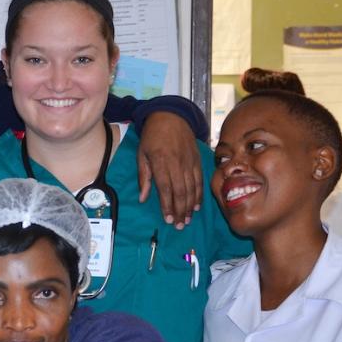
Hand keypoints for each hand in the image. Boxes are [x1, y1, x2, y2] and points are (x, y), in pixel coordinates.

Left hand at [136, 112, 201, 227]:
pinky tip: (197, 206)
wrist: (171, 116)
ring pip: (192, 188)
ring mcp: (189, 162)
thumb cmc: (152, 136)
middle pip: (180, 192)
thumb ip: (143, 177)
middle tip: (180, 226)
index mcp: (161, 162)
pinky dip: (199, 195)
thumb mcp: (141, 154)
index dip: (168, 206)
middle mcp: (177, 163)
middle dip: (180, 211)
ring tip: (188, 220)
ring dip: (190, 206)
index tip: (168, 220)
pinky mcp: (197, 160)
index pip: (166, 189)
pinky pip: (200, 180)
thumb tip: (143, 199)